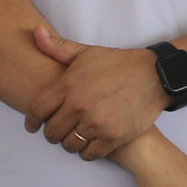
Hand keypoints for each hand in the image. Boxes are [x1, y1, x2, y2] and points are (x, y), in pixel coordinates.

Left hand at [27, 25, 167, 159]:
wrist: (155, 75)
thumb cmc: (118, 63)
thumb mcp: (87, 52)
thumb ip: (58, 47)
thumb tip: (35, 32)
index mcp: (69, 85)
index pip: (37, 111)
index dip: (31, 121)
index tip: (33, 126)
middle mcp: (80, 106)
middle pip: (52, 132)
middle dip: (52, 132)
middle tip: (59, 129)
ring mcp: (97, 124)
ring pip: (69, 145)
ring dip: (69, 142)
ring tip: (75, 135)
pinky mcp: (113, 137)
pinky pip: (89, 154)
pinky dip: (86, 151)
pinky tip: (90, 141)